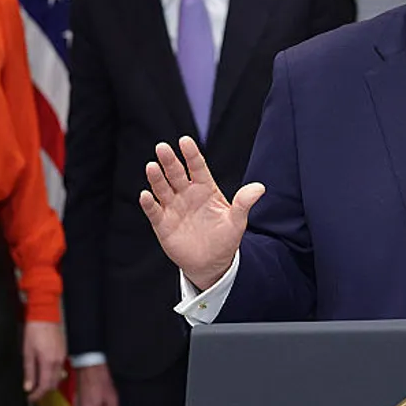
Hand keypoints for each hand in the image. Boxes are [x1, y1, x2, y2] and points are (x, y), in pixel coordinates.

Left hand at [22, 321, 65, 402]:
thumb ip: (29, 372)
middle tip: (33, 393)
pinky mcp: (64, 353)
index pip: (45, 386)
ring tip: (38, 384)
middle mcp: (58, 362)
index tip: (31, 398)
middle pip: (53, 384)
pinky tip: (45, 373)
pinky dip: (53, 375)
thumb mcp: (27, 353)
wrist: (45, 317)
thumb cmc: (34, 333)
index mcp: (48, 362)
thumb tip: (28, 387)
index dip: (38, 395)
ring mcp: (62, 357)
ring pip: (58, 378)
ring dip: (49, 384)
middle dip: (43, 391)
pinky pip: (60, 369)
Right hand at [139, 137, 264, 290]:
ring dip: (156, 178)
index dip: (191, 154)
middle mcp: (187, 194)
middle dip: (169, 161)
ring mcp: (173, 207)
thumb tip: (260, 187)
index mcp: (205, 189)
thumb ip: (244, 203)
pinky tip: (145, 195)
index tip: (184, 141)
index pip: (197, 167)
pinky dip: (148, 204)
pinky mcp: (163, 223)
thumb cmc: (225, 239)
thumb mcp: (237, 221)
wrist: (212, 264)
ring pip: (162, 189)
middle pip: (176, 174)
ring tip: (151, 167)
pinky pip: (154, 211)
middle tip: (162, 147)